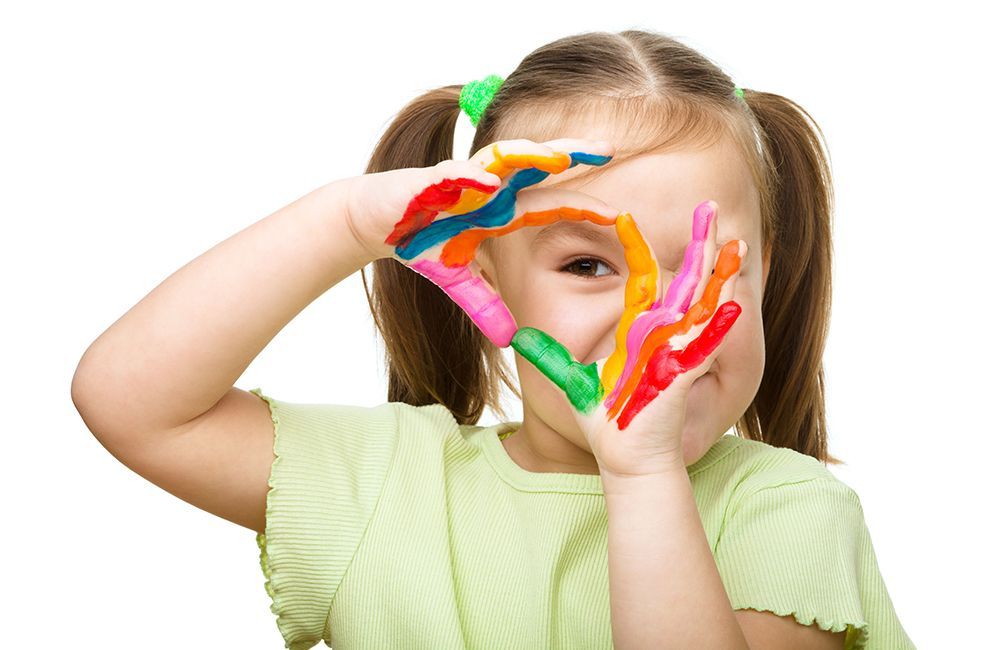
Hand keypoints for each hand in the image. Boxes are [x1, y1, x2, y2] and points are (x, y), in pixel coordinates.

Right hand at [345, 138, 621, 346]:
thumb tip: (510, 339)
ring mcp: (461, 178)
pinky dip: (473, 180)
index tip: (617, 214)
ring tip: (559, 156)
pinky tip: (492, 185)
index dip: (580, 206)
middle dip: (570, 154)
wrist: (372, 222)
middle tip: (607, 149)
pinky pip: (455, 177)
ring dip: (530, 156)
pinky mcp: (430, 180)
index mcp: (500, 208)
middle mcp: (488, 186)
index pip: (549, 204)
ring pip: (502, 160)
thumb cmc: (418, 241)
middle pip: (536, 165)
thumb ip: (484, 304)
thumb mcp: (457, 280)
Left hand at [510, 200, 745, 477]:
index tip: (624, 217)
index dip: (635, 248)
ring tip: (732, 245)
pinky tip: (732, 303)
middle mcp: (663, 335)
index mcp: (640, 331)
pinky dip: (718, 326)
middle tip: (708, 208)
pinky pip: (703, 347)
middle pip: (686, 280)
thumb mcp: (571, 381)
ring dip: (718, 275)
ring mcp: (676, 354)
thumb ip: (548, 356)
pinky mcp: (682, 377)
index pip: (643, 279)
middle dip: (699, 245)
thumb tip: (516, 337)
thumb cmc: (607, 423)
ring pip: (702, 305)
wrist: (625, 459)